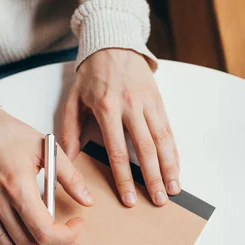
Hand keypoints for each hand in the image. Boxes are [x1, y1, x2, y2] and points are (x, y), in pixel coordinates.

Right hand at [0, 106, 93, 244]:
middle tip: (72, 242)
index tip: (77, 225)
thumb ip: (71, 177)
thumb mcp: (47, 149)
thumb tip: (87, 200)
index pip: (44, 231)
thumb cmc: (7, 135)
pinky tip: (29, 237)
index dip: (67, 236)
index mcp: (18, 186)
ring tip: (54, 243)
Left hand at [61, 49, 179, 206]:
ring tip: (173, 189)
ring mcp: (148, 104)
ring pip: (162, 141)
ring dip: (170, 167)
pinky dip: (174, 151)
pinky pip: (169, 130)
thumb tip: (67, 158)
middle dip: (153, 178)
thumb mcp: (73, 99)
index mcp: (107, 108)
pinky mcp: (159, 101)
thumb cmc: (92, 74)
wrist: (113, 44)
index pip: (117, 150)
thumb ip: (69, 130)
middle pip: (145, 149)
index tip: (128, 198)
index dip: (124, 178)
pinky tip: (177, 167)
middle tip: (158, 200)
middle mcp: (131, 107)